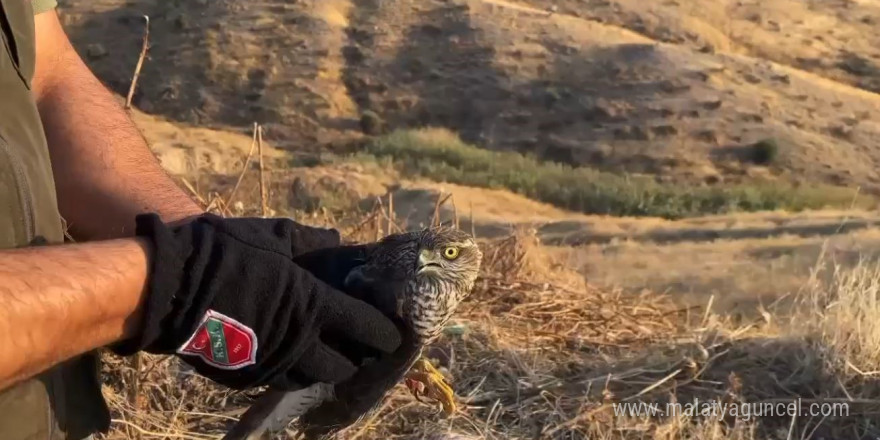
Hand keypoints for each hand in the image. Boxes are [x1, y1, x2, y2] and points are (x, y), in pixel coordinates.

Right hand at [111, 214, 401, 390]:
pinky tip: (289, 355)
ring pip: (311, 380)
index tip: (393, 335)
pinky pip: (279, 379)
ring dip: (323, 369)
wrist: (169, 285)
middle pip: (343, 367)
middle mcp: (298, 342)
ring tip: (326, 355)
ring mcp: (271, 364)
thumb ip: (312, 242)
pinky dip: (290, 371)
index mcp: (313, 304)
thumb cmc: (225, 252)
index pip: (365, 328)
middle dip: (356, 360)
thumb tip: (337, 241)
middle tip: (358, 348)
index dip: (384, 334)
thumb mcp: (275, 236)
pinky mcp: (244, 377)